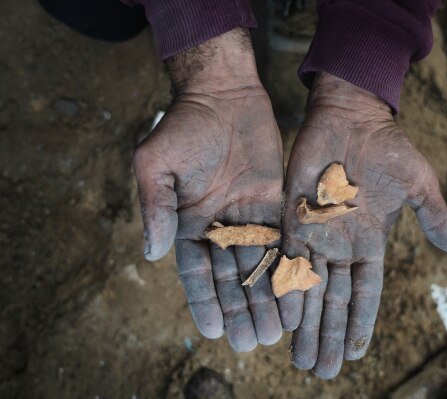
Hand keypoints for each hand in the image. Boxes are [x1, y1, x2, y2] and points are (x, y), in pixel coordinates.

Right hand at [134, 29, 283, 350]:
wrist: (221, 94)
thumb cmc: (182, 126)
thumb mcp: (155, 165)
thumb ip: (154, 209)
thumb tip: (151, 254)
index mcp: (188, 223)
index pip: (196, 273)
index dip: (204, 302)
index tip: (214, 331)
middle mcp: (219, 226)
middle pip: (230, 277)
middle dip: (239, 310)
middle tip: (250, 343)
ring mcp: (248, 216)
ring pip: (258, 265)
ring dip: (265, 298)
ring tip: (275, 332)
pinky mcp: (274, 203)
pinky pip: (283, 240)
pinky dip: (288, 267)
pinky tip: (295, 292)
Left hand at [278, 73, 446, 377]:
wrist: (349, 116)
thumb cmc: (386, 147)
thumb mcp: (417, 183)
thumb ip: (434, 217)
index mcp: (370, 242)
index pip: (365, 292)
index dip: (359, 323)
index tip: (353, 354)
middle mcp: (341, 244)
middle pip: (333, 299)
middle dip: (327, 335)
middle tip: (319, 371)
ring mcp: (315, 232)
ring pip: (308, 287)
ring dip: (304, 323)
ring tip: (298, 357)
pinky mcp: (291, 216)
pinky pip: (286, 258)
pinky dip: (284, 287)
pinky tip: (282, 315)